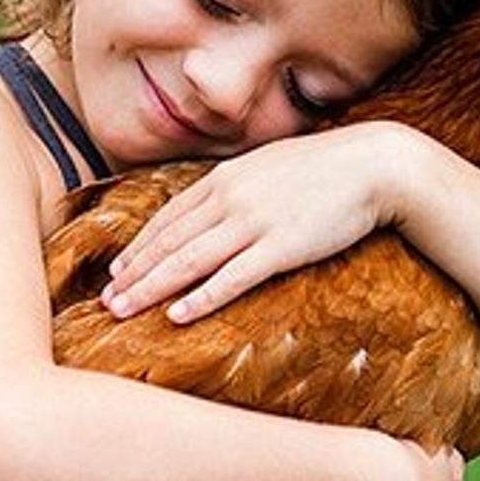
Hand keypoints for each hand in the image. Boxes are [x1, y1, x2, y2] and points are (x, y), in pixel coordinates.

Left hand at [99, 123, 413, 324]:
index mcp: (225, 179)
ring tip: (122, 312)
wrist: (374, 165)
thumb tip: (214, 206)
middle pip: (169, 242)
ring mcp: (253, 222)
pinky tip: (176, 315)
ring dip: (151, 288)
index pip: (168, 218)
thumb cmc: (326, 169)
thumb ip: (237, 186)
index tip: (116, 271)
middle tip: (104, 301)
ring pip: (189, 261)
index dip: (139, 247)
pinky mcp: (281, 247)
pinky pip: (232, 278)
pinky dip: (201, 298)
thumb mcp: (269, 166)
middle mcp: (230, 199)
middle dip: (133, 273)